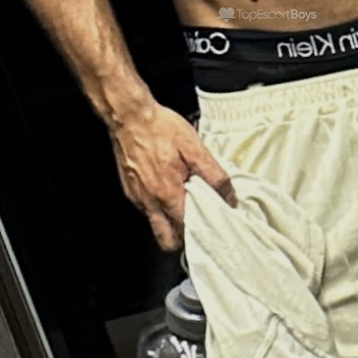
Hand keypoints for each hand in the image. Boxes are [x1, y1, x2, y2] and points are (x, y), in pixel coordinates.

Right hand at [110, 103, 235, 250]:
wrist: (129, 117)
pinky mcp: (129, 189)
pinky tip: (168, 187)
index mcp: (168, 194)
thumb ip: (214, 175)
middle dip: (182, 238)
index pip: (186, 231)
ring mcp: (137, 197)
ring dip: (170, 220)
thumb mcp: (195, 147)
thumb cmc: (160, 128)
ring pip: (155, 224)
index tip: (212, 225)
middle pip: (166, 240)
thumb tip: (229, 196)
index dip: (201, 232)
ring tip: (185, 202)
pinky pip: (146, 209)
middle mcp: (150, 201)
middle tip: (197, 222)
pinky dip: (158, 206)